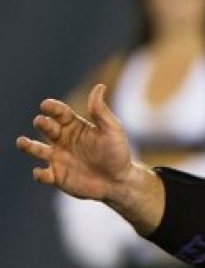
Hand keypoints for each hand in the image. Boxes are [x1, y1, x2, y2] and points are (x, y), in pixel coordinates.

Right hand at [16, 84, 132, 200]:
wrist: (118, 181)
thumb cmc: (117, 152)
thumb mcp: (112, 129)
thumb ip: (101, 111)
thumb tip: (99, 86)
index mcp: (76, 126)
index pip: (61, 113)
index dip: (53, 108)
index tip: (46, 104)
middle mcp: (64, 140)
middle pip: (47, 128)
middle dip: (42, 123)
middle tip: (41, 121)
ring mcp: (59, 158)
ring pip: (37, 150)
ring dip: (28, 146)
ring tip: (22, 142)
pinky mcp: (57, 177)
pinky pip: (43, 175)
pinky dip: (39, 173)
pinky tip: (42, 171)